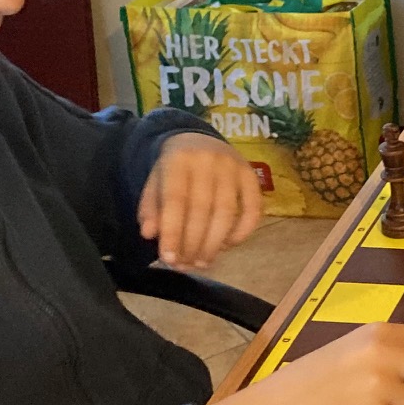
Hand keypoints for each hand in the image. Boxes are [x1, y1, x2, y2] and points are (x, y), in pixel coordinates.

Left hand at [139, 132, 262, 269]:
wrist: (200, 139)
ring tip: (204, 262)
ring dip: (215, 243)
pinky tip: (229, 245)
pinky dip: (243, 231)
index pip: (176, 200)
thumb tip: (149, 234)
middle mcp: (207, 160)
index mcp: (178, 160)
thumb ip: (150, 208)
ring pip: (227, 213)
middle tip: (187, 265)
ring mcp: (233, 166)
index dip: (173, 232)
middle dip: (194, 243)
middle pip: (203, 209)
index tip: (169, 258)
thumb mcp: (155, 182)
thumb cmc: (174, 169)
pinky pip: (253, 208)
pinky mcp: (252, 175)